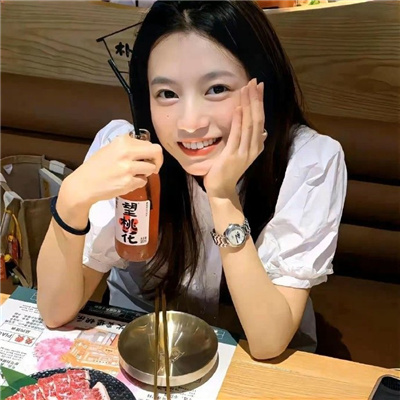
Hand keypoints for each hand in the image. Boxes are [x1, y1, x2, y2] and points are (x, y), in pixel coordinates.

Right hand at [63, 133, 162, 206]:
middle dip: (158, 160)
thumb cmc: (96, 167)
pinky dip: (138, 183)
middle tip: (153, 167)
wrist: (84, 184)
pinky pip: (143, 181)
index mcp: (122, 141)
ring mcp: (128, 168)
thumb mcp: (111, 149)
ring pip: (151, 168)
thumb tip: (147, 150)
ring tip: (133, 175)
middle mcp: (126, 152)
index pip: (149, 143)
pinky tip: (126, 182)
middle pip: (156, 152)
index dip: (151, 152)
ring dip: (146, 173)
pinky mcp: (128, 182)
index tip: (148, 158)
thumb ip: (129, 147)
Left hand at [204, 78, 265, 198]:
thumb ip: (248, 140)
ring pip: (249, 124)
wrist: (221, 189)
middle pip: (257, 119)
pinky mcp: (233, 156)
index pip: (260, 119)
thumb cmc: (228, 169)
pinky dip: (238, 121)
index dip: (259, 102)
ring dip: (248, 105)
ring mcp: (245, 152)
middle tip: (255, 82)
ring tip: (247, 89)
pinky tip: (237, 109)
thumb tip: (261, 131)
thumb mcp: (240, 152)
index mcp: (256, 145)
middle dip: (256, 99)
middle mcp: (254, 147)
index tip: (258, 87)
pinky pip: (237, 135)